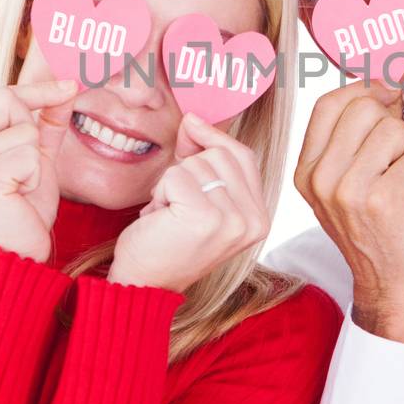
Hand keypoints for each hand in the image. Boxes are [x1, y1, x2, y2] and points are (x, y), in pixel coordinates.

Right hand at [0, 36, 79, 262]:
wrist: (16, 254)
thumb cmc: (23, 209)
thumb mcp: (36, 157)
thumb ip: (47, 123)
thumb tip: (68, 87)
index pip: (0, 95)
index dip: (38, 90)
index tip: (71, 85)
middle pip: (7, 101)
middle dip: (31, 130)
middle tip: (26, 167)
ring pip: (24, 131)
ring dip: (35, 161)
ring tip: (20, 186)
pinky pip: (28, 155)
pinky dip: (35, 176)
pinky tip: (19, 195)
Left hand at [109, 113, 269, 292]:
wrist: (144, 284)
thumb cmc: (167, 242)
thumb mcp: (199, 199)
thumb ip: (205, 159)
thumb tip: (193, 119)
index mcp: (259, 217)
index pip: (244, 156)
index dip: (213, 137)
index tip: (189, 129)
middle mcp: (254, 220)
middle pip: (221, 154)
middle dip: (188, 168)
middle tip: (174, 202)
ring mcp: (233, 220)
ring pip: (197, 164)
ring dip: (171, 184)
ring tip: (169, 215)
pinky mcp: (205, 218)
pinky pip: (176, 176)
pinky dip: (160, 193)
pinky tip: (160, 219)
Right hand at [294, 78, 403, 346]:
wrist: (394, 287)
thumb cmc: (378, 234)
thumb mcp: (348, 185)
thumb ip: (357, 137)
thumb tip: (381, 85)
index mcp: (307, 172)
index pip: (327, 104)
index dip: (362, 88)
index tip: (386, 94)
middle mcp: (321, 180)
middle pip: (363, 108)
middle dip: (391, 126)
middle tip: (395, 159)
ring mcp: (349, 190)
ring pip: (393, 130)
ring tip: (402, 185)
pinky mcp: (384, 199)